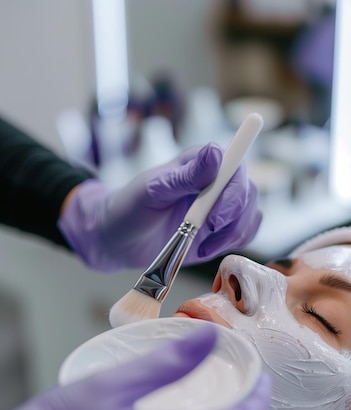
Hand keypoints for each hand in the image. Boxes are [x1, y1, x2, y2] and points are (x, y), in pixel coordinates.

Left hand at [58, 143, 259, 271]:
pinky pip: (244, 234)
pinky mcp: (222, 230)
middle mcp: (216, 181)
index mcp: (200, 162)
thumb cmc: (130, 208)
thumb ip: (185, 176)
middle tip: (205, 232)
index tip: (215, 216)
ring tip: (202, 245)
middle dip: (232, 218)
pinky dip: (230, 245)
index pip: (234, 166)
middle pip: (247, 193)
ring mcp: (221, 207)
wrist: (121, 239)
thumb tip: (216, 154)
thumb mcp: (153, 191)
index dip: (232, 191)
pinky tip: (204, 249)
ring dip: (232, 234)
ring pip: (251, 216)